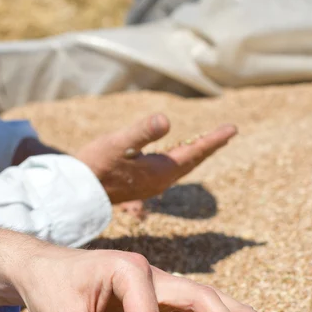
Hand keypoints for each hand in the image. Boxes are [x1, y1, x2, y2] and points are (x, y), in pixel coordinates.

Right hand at [76, 114, 236, 203]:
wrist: (78, 191)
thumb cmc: (96, 164)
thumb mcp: (119, 143)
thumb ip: (143, 132)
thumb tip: (166, 120)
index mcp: (160, 170)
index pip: (194, 152)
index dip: (214, 139)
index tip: (233, 129)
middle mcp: (159, 181)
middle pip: (192, 161)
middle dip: (209, 147)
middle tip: (227, 134)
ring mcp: (150, 185)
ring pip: (180, 167)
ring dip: (195, 154)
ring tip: (206, 143)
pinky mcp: (140, 186)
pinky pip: (168, 171)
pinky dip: (178, 160)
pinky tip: (173, 157)